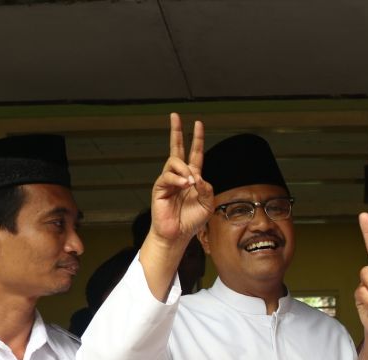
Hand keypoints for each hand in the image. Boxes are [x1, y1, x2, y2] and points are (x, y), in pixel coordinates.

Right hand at [149, 113, 213, 244]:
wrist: (178, 235)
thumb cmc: (191, 221)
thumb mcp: (207, 205)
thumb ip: (207, 189)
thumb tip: (198, 176)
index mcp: (192, 177)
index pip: (195, 154)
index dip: (197, 139)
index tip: (198, 124)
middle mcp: (180, 175)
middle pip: (176, 148)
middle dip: (176, 131)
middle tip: (175, 116)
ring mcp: (168, 180)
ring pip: (174, 162)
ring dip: (184, 169)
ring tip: (190, 182)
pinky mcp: (159, 188)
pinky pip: (167, 176)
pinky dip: (177, 179)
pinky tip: (184, 184)